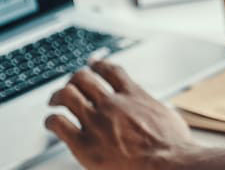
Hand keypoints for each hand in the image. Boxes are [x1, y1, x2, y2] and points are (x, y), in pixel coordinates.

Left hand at [44, 58, 224, 169]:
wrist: (167, 164)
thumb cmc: (173, 146)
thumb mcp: (168, 115)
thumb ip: (153, 109)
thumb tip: (157, 110)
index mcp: (134, 96)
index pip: (110, 70)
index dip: (98, 64)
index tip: (93, 65)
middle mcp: (112, 104)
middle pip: (84, 78)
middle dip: (75, 78)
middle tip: (71, 84)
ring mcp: (96, 122)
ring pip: (67, 95)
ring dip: (58, 95)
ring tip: (55, 100)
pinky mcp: (84, 144)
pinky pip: (58, 124)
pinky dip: (51, 120)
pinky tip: (52, 122)